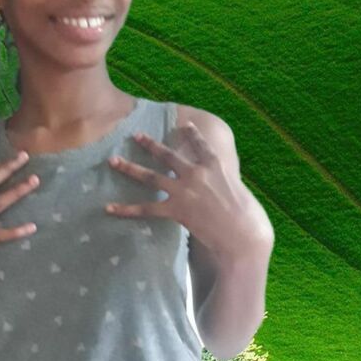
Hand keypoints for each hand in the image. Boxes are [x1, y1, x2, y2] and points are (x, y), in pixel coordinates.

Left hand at [105, 122, 270, 256]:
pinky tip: (109, 208)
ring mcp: (185, 190)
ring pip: (151, 176)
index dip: (192, 134)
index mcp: (216, 166)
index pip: (201, 145)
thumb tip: (226, 189)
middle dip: (150, 145)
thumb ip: (229, 186)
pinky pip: (146, 209)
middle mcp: (197, 173)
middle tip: (135, 136)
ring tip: (113, 161)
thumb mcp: (242, 193)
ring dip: (129, 168)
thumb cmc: (250, 219)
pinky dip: (126, 209)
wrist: (243, 236)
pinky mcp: (177, 210)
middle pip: (168, 155)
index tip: (185, 124)